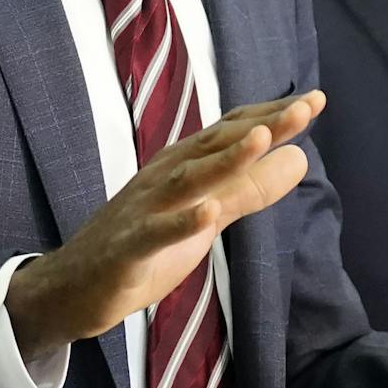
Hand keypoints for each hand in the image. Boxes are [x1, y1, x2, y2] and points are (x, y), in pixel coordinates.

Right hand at [4, 92, 324, 359]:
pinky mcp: (128, 247)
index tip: (316, 101)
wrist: (71, 286)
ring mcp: (144, 209)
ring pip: (188, 179)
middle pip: (217, 145)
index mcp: (183, 164)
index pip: (232, 132)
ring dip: (225, 159)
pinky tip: (208, 214)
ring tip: (261, 139)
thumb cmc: (144, 244)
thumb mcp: (206, 214)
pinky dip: (182, 222)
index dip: (272, 116)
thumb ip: (249, 188)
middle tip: (306, 108)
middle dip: (262, 126)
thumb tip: (300, 157)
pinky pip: (155, 233)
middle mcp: (164, 176)